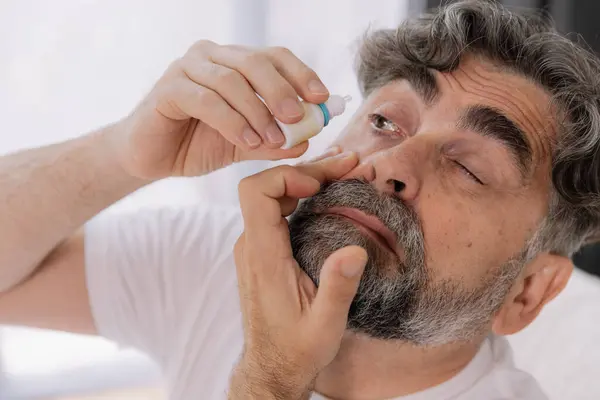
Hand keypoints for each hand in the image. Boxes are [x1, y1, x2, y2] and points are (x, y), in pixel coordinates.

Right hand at [112, 41, 329, 179]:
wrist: (151, 158)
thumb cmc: (198, 143)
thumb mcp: (245, 144)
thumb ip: (274, 141)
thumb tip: (308, 140)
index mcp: (233, 62)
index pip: (274, 56)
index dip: (301, 74)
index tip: (322, 98)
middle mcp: (211, 57)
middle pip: (255, 61)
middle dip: (281, 91)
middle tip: (298, 118)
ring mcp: (187, 68)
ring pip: (231, 81)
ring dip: (257, 111)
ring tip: (273, 139)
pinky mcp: (168, 88)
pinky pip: (206, 100)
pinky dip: (231, 120)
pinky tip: (247, 141)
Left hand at [229, 152, 367, 398]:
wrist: (272, 366)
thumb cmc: (297, 348)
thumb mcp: (325, 325)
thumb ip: (337, 288)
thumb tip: (356, 251)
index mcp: (263, 256)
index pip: (255, 192)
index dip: (285, 175)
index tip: (319, 184)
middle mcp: (252, 245)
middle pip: (268, 186)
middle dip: (308, 170)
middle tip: (349, 164)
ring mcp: (254, 246)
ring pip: (273, 195)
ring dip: (307, 180)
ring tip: (344, 173)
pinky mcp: (262, 250)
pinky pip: (276, 209)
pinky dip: (302, 195)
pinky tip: (328, 194)